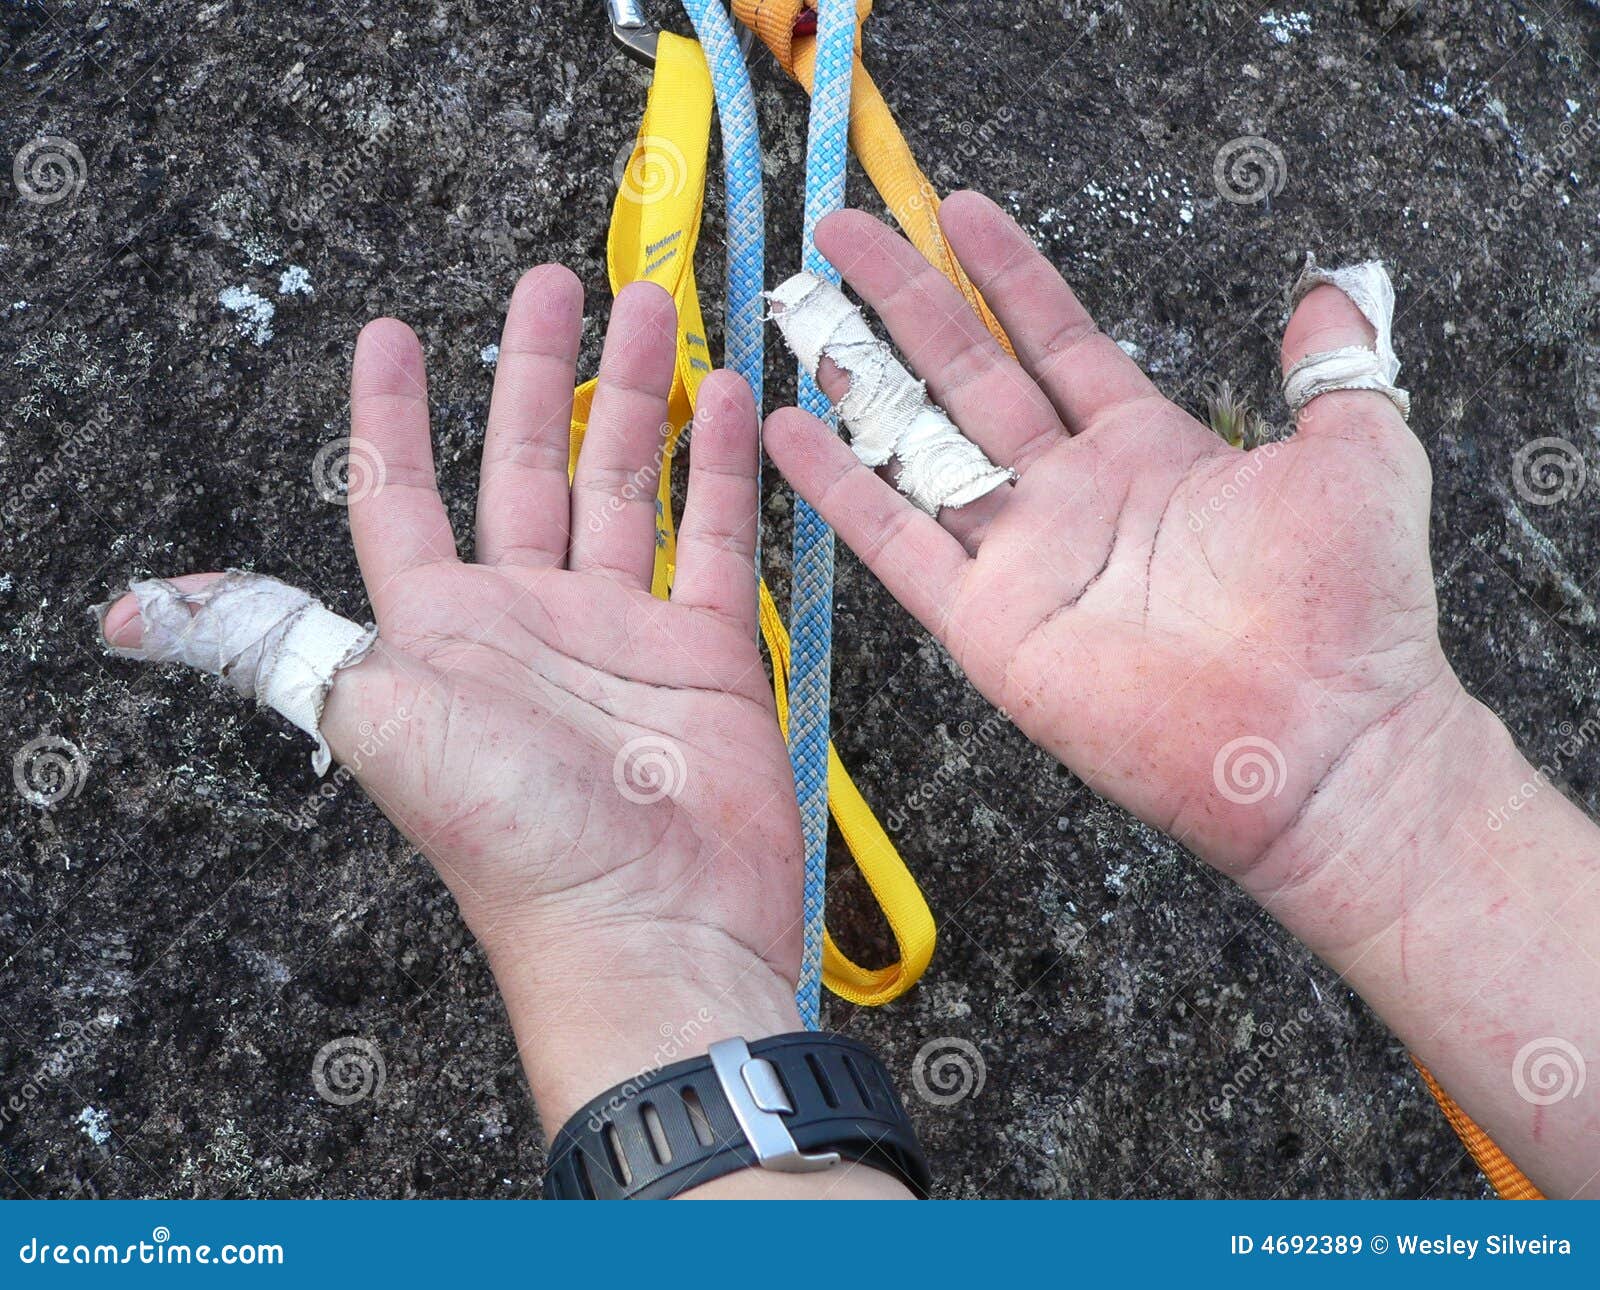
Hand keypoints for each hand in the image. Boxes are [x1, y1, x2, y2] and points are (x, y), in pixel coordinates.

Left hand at [103, 271, 806, 1127]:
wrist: (647, 924)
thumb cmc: (511, 835)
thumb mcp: (376, 718)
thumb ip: (277, 639)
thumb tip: (137, 615)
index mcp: (441, 630)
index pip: (402, 498)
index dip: (391, 417)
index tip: (391, 335)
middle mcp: (528, 620)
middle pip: (528, 467)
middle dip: (537, 370)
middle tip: (555, 283)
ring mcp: (620, 632)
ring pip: (626, 485)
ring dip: (638, 397)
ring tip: (653, 310)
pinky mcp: (705, 654)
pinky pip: (714, 539)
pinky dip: (721, 469)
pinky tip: (727, 402)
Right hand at [764, 191, 1464, 912]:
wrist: (1324, 739)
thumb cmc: (1352, 606)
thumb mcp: (1363, 452)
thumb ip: (1331, 368)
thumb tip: (1329, 290)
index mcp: (1146, 451)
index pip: (1056, 340)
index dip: (1005, 274)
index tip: (952, 210)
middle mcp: (1072, 496)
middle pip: (967, 373)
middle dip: (905, 296)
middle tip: (844, 228)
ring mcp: (1025, 557)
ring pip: (919, 444)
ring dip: (858, 375)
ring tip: (799, 308)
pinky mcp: (990, 624)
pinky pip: (898, 544)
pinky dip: (840, 488)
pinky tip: (788, 432)